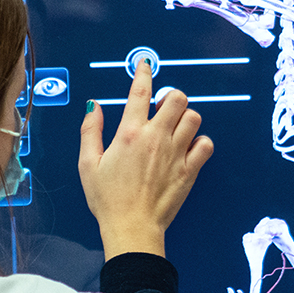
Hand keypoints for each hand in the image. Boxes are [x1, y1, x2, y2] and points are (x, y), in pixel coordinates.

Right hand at [78, 60, 213, 259]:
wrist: (131, 228)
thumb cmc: (107, 199)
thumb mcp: (87, 163)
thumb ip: (90, 131)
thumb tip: (94, 106)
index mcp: (129, 134)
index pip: (140, 92)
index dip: (144, 73)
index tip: (146, 65)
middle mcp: (155, 138)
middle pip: (176, 98)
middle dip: (171, 97)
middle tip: (162, 108)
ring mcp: (176, 153)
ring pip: (194, 117)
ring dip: (185, 118)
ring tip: (175, 128)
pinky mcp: (189, 170)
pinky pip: (206, 144)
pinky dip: (200, 142)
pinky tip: (188, 148)